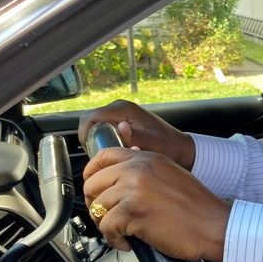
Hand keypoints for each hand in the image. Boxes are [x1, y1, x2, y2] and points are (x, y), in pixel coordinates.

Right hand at [79, 99, 195, 169]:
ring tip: (103, 153)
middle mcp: (120, 107)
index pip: (90, 117)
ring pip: (93, 123)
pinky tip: (109, 149)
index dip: (84, 133)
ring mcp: (120, 112)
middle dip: (87, 136)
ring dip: (93, 137)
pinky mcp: (121, 118)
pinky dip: (99, 136)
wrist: (179, 146)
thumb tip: (122, 127)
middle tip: (96, 154)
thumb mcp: (153, 145)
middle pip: (89, 119)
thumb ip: (137, 137)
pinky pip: (101, 125)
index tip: (90, 150)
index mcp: (124, 109)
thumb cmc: (168, 146)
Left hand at [83, 147, 231, 260]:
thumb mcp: (171, 176)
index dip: (92, 174)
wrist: (215, 226)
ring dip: (106, 225)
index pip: (104, 156)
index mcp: (147, 159)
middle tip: (107, 218)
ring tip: (122, 234)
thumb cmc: (199, 209)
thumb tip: (120, 178)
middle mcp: (138, 170)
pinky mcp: (133, 212)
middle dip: (95, 204)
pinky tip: (129, 243)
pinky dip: (114, 240)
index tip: (95, 190)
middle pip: (93, 183)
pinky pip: (106, 227)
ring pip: (98, 207)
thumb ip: (147, 172)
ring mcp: (134, 190)